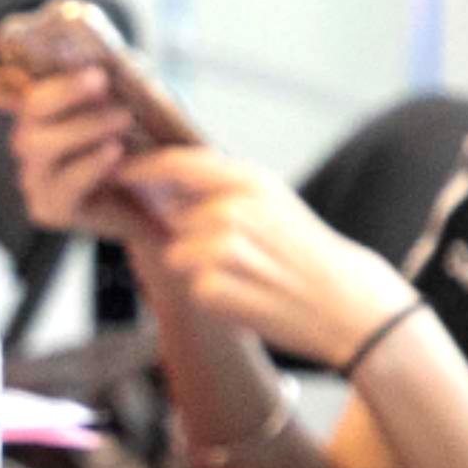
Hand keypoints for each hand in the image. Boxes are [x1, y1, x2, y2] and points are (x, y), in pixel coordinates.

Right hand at [0, 54, 135, 239]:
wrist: (160, 207)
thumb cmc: (142, 150)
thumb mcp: (130, 109)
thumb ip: (110, 88)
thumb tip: (105, 60)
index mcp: (43, 112)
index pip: (0, 89)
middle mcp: (30, 142)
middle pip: (28, 112)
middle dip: (62, 92)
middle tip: (100, 79)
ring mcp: (34, 178)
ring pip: (39, 145)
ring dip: (83, 126)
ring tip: (123, 117)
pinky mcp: (48, 209)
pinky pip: (61, 182)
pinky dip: (89, 164)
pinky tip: (114, 153)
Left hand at [114, 148, 416, 366]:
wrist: (346, 303)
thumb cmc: (306, 253)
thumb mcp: (273, 202)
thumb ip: (222, 188)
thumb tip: (165, 184)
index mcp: (249, 180)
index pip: (177, 164)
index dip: (143, 167)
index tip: (121, 172)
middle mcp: (232, 207)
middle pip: (173, 215)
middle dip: (188, 233)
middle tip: (237, 254)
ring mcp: (221, 248)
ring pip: (177, 253)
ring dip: (200, 268)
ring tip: (248, 275)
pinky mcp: (213, 287)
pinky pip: (192, 287)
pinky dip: (213, 295)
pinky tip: (249, 296)